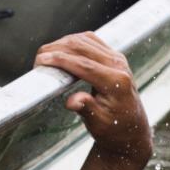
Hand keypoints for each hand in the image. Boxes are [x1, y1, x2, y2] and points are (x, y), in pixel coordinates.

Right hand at [36, 33, 152, 163]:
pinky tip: (60, 50)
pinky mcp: (113, 56)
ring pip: (85, 40)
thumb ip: (87, 109)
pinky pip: (90, 41)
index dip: (61, 60)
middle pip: (83, 47)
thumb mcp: (99, 124)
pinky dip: (73, 42)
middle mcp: (119, 65)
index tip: (41, 60)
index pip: (85, 65)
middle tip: (38, 59)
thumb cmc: (114, 129)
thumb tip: (72, 101)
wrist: (131, 128)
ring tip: (45, 56)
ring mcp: (117, 58)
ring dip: (63, 44)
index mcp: (117, 82)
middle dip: (57, 49)